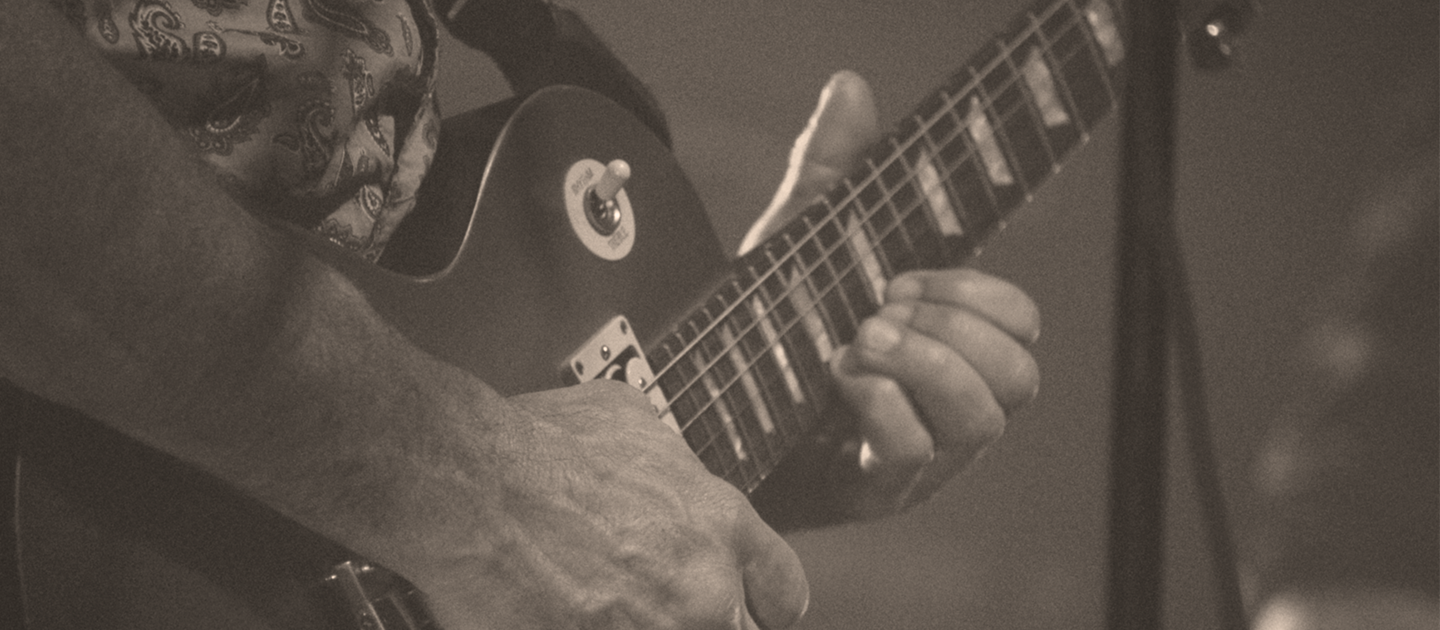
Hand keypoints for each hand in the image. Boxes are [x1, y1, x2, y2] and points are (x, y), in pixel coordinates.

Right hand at [408, 380, 808, 629]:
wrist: (468, 480)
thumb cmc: (534, 443)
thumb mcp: (626, 417)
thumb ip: (668, 458)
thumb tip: (667, 462)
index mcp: (719, 523)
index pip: (781, 588)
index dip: (761, 602)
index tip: (746, 608)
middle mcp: (701, 586)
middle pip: (730, 627)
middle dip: (696, 616)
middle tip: (647, 602)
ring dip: (641, 624)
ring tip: (594, 605)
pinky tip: (561, 616)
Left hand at [741, 72, 1040, 519]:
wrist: (696, 411)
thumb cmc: (764, 335)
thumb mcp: (797, 244)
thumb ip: (830, 170)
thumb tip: (851, 86)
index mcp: (945, 350)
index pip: (1022, 326)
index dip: (978, 294)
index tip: (902, 277)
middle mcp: (946, 408)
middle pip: (1021, 377)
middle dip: (954, 328)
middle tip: (879, 309)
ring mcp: (916, 458)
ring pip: (983, 420)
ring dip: (923, 364)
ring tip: (857, 340)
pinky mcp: (871, 491)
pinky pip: (912, 454)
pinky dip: (878, 404)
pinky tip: (834, 378)